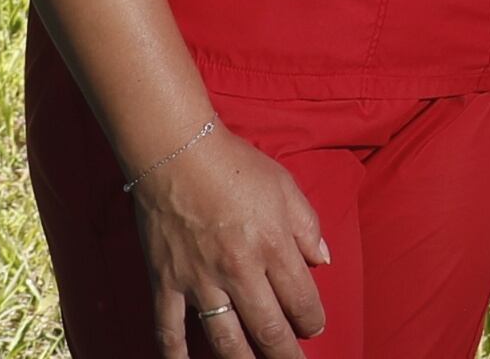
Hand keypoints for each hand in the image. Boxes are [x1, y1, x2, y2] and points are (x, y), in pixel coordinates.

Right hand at [135, 125, 329, 358]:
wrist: (176, 151)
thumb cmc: (235, 165)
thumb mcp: (286, 187)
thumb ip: (308, 226)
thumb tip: (322, 260)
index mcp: (273, 246)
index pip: (302, 301)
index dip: (313, 321)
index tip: (315, 327)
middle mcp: (240, 270)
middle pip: (269, 330)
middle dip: (286, 355)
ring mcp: (200, 280)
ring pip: (226, 339)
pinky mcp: (167, 281)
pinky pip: (169, 329)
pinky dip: (177, 355)